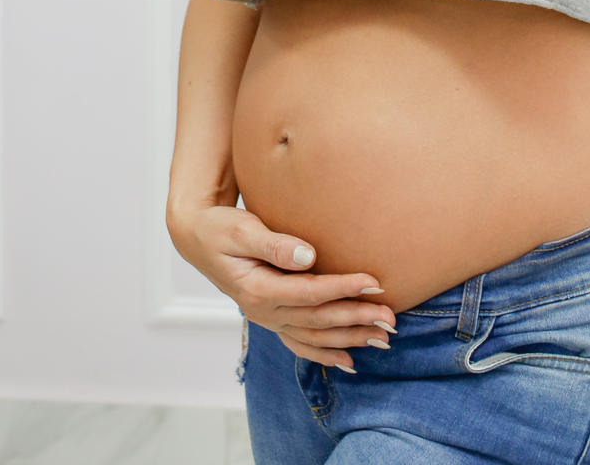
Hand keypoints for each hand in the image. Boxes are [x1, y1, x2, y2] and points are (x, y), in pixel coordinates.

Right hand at [168, 201, 394, 369]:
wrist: (198, 239)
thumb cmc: (220, 228)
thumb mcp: (241, 229)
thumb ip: (273, 244)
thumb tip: (308, 255)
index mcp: (256, 290)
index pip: (309, 293)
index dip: (342, 289)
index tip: (373, 282)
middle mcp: (263, 311)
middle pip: (318, 320)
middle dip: (356, 319)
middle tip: (391, 318)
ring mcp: (268, 319)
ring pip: (314, 336)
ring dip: (350, 339)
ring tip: (384, 338)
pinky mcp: (272, 317)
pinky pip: (301, 343)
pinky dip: (326, 354)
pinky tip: (351, 361)